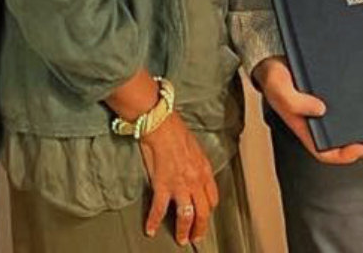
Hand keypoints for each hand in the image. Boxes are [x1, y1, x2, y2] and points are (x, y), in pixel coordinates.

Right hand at [138, 114, 217, 245]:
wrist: (161, 124)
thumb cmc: (175, 131)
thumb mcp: (195, 147)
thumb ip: (197, 164)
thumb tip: (195, 172)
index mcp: (204, 170)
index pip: (212, 197)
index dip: (209, 209)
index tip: (205, 215)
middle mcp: (195, 180)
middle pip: (203, 211)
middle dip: (201, 227)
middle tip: (197, 237)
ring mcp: (179, 184)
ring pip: (187, 215)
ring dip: (184, 230)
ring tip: (181, 239)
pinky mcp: (162, 185)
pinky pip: (159, 209)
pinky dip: (153, 221)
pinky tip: (150, 229)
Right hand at [254, 57, 362, 163]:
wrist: (275, 56)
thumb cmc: (274, 77)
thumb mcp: (278, 88)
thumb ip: (294, 101)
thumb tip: (320, 110)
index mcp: (307, 128)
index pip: (327, 152)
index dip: (344, 155)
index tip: (359, 149)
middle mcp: (322, 123)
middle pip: (347, 143)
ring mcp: (332, 111)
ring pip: (355, 129)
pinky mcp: (340, 96)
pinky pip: (357, 109)